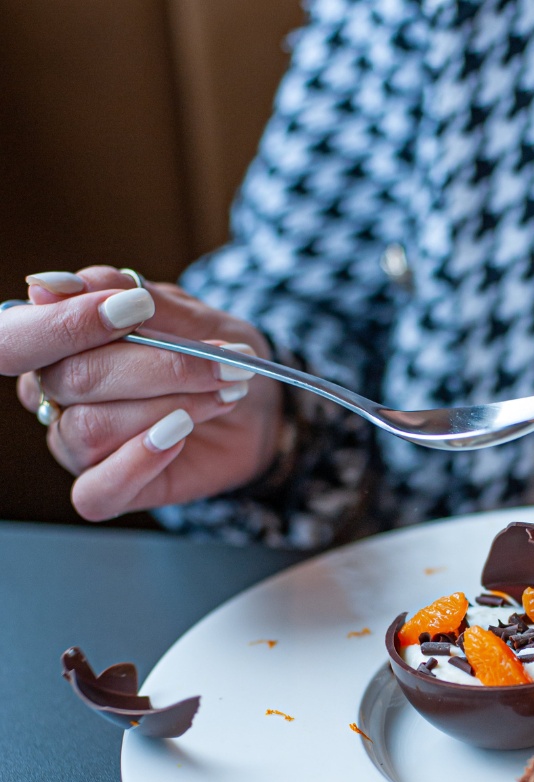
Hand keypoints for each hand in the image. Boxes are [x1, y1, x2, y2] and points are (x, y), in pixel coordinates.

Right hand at [2, 267, 282, 520]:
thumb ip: (126, 296)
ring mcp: (77, 446)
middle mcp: (56, 397)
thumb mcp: (188, 314)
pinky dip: (139, 462)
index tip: (136, 309)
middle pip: (72, 379)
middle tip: (220, 362)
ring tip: (222, 395)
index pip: (22, 335)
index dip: (70, 322)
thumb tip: (51, 287)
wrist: (259, 408)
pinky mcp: (106, 488)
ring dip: (170, 407)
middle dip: (155, 367)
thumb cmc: (216, 355)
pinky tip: (179, 436)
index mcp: (59, 343)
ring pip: (91, 429)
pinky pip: (96, 491)